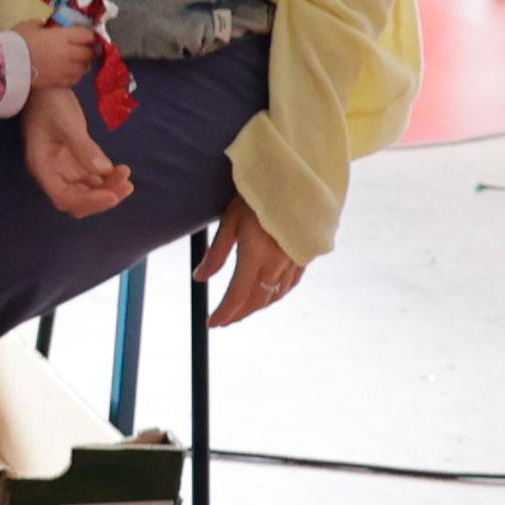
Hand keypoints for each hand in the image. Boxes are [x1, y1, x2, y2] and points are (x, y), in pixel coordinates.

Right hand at [17, 22, 107, 95]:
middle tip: (83, 48)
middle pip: (90, 53)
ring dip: (83, 63)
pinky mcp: (59, 82)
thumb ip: (42, 25)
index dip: (88, 34)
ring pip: (85, 68)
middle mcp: (69, 53)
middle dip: (89, 50)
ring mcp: (65, 69)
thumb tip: (46, 27)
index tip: (85, 35)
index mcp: (62, 36)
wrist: (4, 65)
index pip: (87, 35)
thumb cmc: (15, 42)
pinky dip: (74, 75)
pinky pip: (75, 79)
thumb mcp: (28, 26)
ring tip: (76, 61)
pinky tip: (67, 71)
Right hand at [19, 83, 132, 219]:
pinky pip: (92, 178)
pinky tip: (121, 171)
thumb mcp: (66, 123)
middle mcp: (52, 172)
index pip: (64, 197)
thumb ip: (83, 148)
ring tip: (127, 176)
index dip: (88, 202)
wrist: (44, 85)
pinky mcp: (75, 160)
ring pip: (86, 191)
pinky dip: (107, 180)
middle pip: (75, 200)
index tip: (112, 196)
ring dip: (107, 189)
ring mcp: (63, 167)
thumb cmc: (49, 102)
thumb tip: (104, 171)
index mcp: (43, 167)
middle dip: (101, 198)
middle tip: (125, 186)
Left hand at [197, 200, 306, 328]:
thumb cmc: (257, 197)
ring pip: (274, 295)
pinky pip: (289, 284)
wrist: (297, 180)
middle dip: (239, 313)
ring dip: (256, 307)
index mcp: (256, 255)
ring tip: (240, 311)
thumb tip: (199, 279)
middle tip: (222, 321)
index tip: (211, 323)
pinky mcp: (305, 256)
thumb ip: (216, 254)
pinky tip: (266, 296)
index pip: (237, 294)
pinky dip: (275, 295)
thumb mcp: (230, 221)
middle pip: (257, 300)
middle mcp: (278, 263)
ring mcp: (295, 261)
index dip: (224, 312)